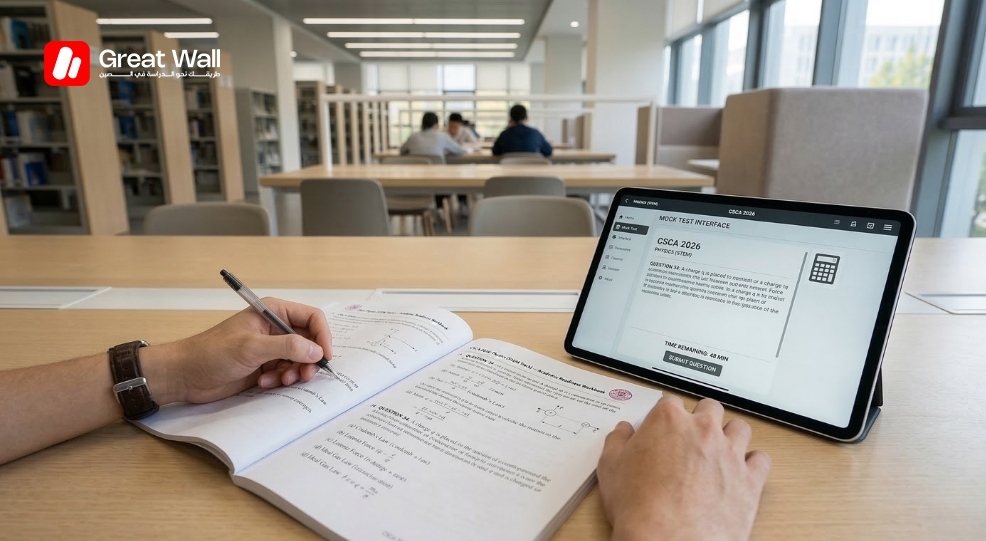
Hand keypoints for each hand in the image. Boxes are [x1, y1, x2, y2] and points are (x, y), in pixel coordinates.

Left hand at [141, 298, 332, 404]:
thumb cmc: (212, 352)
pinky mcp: (265, 366)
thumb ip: (287, 347)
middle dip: (308, 360)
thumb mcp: (252, 348)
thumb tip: (317, 351)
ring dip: (293, 373)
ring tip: (277, 380)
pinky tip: (263, 382)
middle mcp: (276, 328)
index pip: (312, 318)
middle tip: (303, 376)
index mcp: (273, 312)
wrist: (186, 375)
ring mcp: (271, 348)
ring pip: (300, 360)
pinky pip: (286, 373)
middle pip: (309, 341)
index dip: (322, 336)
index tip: (324, 357)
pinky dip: (279, 380)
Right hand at [598, 396, 770, 540]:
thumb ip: (617, 442)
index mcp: (668, 420)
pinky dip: (753, 462)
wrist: (667, 540)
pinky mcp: (750, 479)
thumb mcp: (610, 468)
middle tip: (691, 438)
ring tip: (719, 450)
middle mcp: (703, 430)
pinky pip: (761, 460)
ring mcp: (730, 453)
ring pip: (739, 428)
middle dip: (701, 419)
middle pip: (709, 408)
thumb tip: (623, 431)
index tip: (662, 428)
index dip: (665, 416)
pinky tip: (742, 469)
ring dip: (730, 435)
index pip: (670, 402)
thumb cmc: (639, 507)